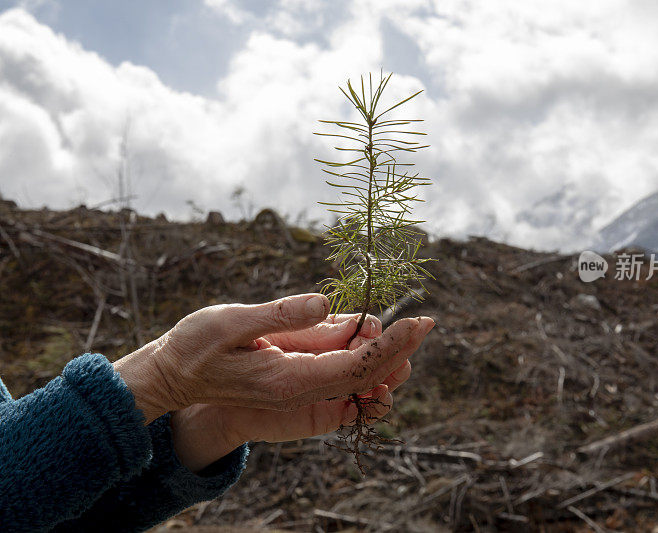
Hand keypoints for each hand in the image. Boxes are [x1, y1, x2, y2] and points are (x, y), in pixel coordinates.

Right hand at [169, 313, 431, 470]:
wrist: (172, 376)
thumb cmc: (194, 347)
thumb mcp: (230, 323)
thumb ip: (279, 315)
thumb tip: (325, 303)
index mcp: (288, 379)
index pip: (354, 367)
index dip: (390, 346)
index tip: (418, 324)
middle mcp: (298, 389)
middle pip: (363, 375)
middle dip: (398, 349)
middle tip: (427, 322)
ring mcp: (296, 387)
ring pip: (352, 373)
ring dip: (379, 351)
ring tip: (403, 326)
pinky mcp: (292, 377)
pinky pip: (334, 368)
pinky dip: (356, 349)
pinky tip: (366, 329)